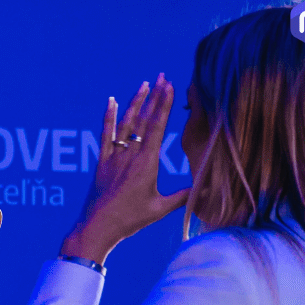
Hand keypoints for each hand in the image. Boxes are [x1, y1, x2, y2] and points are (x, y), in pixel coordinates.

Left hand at [60, 74, 190, 265]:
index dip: (164, 104)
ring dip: (135, 102)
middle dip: (154, 97)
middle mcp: (130, 156)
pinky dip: (107, 118)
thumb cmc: (130, 221)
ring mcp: (114, 157)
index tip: (170, 86)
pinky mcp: (101, 163)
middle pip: (143, 120)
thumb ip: (183, 196)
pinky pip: (105, 135)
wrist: (97, 228)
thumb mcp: (160, 209)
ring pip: (125, 124)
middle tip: (162, 76)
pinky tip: (110, 101)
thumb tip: (207, 189)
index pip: (157, 127)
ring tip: (144, 84)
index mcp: (147, 164)